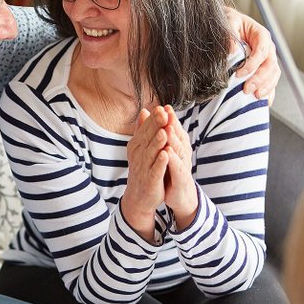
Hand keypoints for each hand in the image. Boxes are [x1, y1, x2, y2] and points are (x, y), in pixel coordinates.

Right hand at [122, 107, 170, 240]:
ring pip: (151, 153)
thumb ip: (143, 130)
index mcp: (137, 145)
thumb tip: (144, 111)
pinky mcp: (150, 180)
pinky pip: (155, 170)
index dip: (153, 118)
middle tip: (162, 113)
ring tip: (164, 131)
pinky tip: (165, 154)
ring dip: (157, 142)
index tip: (161, 107)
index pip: (145, 129)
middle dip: (155, 126)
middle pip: (147, 137)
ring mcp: (144, 168)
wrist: (139, 196)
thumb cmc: (142, 169)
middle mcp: (139, 155)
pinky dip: (160, 162)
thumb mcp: (141, 148)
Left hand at [160, 106, 197, 228]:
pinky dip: (172, 159)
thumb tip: (155, 119)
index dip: (169, 118)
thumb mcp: (165, 152)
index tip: (163, 105)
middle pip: (178, 135)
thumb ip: (162, 136)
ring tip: (166, 128)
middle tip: (166, 110)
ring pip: (178, 149)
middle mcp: (183, 153)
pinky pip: (177, 167)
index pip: (174, 129)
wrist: (179, 195)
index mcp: (178, 146)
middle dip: (172, 123)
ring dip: (172, 138)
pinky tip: (167, 153)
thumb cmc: (171, 171)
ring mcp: (183, 165)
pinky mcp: (181, 178)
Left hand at [224, 6, 280, 102]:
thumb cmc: (230, 23)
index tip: (239, 74)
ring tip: (256, 97)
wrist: (230, 25)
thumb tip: (231, 50)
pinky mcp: (264, 70)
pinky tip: (263, 101)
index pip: (262, 51)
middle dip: (260, 79)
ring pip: (274, 75)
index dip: (252, 64)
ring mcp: (267, 60)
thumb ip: (230, 34)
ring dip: (266, 87)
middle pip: (270, 66)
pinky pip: (271, 82)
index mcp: (261, 35)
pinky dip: (269, 92)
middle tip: (247, 90)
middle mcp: (267, 48)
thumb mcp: (229, 22)